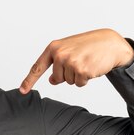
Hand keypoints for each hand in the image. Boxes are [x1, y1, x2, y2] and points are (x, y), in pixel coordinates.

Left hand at [19, 28, 133, 92]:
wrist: (111, 43)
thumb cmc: (89, 45)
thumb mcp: (70, 51)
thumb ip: (57, 64)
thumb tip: (52, 81)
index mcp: (54, 48)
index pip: (38, 67)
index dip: (29, 80)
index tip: (22, 91)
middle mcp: (60, 54)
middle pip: (57, 78)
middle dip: (68, 74)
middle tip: (80, 61)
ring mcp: (70, 62)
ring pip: (68, 82)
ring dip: (78, 76)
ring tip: (86, 62)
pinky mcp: (82, 70)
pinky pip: (79, 84)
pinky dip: (86, 79)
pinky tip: (92, 67)